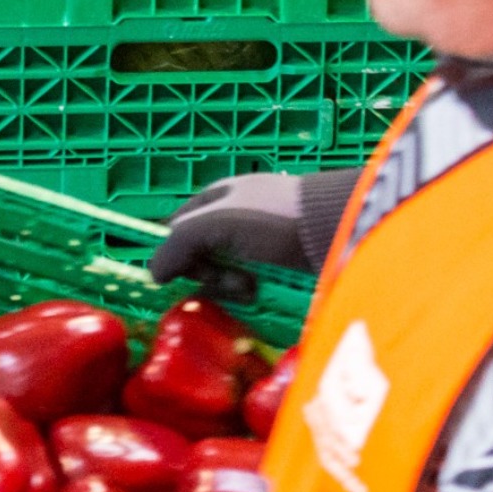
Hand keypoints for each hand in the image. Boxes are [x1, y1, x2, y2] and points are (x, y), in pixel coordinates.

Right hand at [148, 172, 308, 283]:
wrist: (338, 226)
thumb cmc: (273, 218)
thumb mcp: (216, 224)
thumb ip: (177, 244)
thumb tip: (153, 273)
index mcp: (215, 197)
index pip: (176, 229)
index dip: (177, 254)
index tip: (188, 275)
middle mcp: (235, 214)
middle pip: (202, 254)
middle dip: (209, 275)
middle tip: (231, 284)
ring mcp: (261, 237)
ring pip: (227, 270)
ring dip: (231, 285)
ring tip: (252, 290)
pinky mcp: (284, 258)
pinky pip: (254, 278)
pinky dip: (253, 290)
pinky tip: (264, 294)